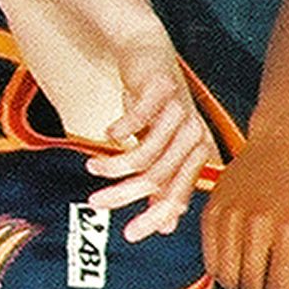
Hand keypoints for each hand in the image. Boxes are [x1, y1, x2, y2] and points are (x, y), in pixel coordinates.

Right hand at [87, 43, 219, 241]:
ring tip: (92, 169)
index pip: (177, 196)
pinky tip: (107, 133)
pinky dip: (120, 130)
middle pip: (157, 178)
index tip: (127, 235)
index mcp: (196, 154)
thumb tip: (166, 226)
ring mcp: (179, 110)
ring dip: (114, 165)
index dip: (153, 218)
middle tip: (95, 203)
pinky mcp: (161, 88)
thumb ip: (164, 184)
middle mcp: (193, 134)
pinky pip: (139, 118)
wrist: (148, 54)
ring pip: (146, 153)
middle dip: (123, 194)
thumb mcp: (160, 148)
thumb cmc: (154, 106)